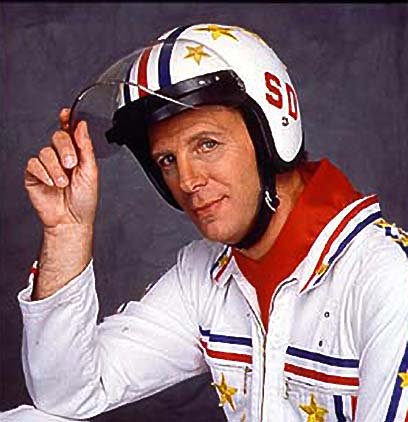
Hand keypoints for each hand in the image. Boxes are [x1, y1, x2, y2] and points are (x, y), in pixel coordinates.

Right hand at [24, 109, 98, 298]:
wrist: (71, 220)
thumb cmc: (84, 200)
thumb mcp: (91, 172)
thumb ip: (86, 148)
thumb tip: (82, 125)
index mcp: (77, 154)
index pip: (70, 132)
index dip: (68, 120)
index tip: (67, 114)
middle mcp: (61, 157)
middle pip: (58, 137)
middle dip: (65, 149)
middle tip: (71, 164)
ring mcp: (47, 165)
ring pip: (45, 151)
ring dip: (55, 168)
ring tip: (62, 183)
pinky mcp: (34, 175)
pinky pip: (33, 164)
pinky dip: (44, 173)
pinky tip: (51, 183)